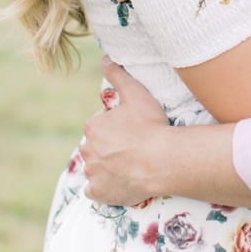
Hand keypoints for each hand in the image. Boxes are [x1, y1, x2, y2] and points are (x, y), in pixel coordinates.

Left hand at [81, 56, 171, 205]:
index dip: (116, 131)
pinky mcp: (99, 193)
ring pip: (94, 169)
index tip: (132, 134)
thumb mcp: (136, 94)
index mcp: (92, 127)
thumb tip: (105, 58)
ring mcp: (92, 173)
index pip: (99, 128)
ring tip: (128, 168)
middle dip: (109, 149)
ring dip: (105, 168)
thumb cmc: (152, 126)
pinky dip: (102, 189)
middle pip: (95, 149)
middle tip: (131, 152)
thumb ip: (118, 75)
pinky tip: (117, 185)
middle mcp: (86, 150)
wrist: (163, 160)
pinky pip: (94, 192)